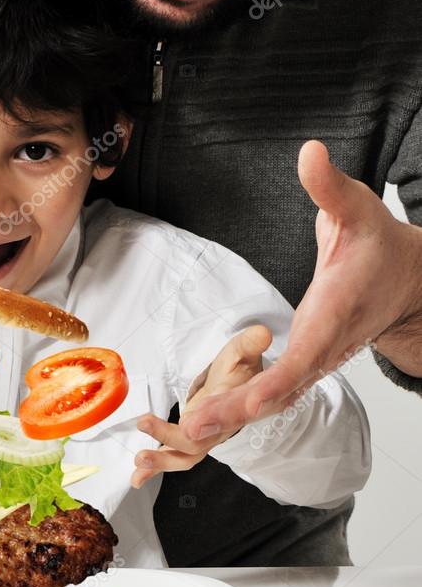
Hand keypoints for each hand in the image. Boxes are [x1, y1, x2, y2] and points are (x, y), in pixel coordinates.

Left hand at [131, 325, 271, 486]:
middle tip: (146, 423)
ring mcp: (207, 437)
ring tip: (140, 458)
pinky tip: (137, 477)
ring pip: (187, 454)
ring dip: (162, 460)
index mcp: (236, 406)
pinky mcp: (193, 440)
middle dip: (171, 437)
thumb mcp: (243, 351)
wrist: (244, 389)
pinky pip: (175, 457)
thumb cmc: (240, 369)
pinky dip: (155, 470)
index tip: (190, 422)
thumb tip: (262, 333)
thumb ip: (249, 344)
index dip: (212, 419)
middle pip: (201, 441)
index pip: (227, 415)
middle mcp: (222, 427)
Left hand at [182, 140, 421, 442]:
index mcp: (332, 315)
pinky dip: (243, 408)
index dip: (268, 386)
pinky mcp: (306, 362)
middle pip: (280, 392)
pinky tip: (208, 419)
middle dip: (237, 413)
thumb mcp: (358, 209)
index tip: (242, 403)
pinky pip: (273, 393)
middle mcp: (323, 347)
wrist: (408, 282)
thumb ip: (330, 186)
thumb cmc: (380, 247)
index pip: (301, 361)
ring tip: (187, 435)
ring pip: (275, 399)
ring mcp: (315, 360)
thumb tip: (310, 152)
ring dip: (234, 417)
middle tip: (192, 430)